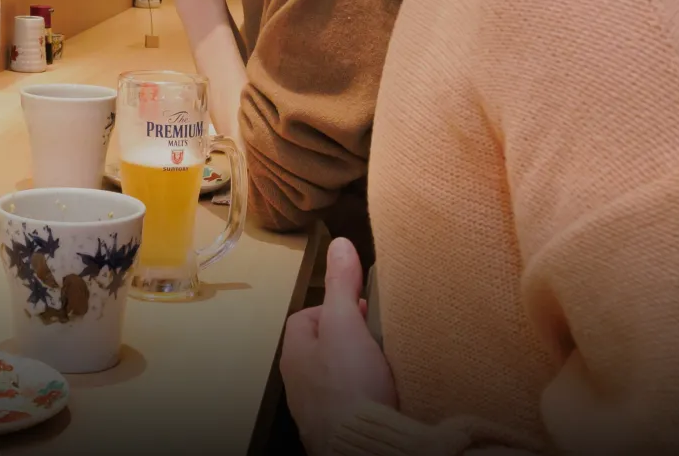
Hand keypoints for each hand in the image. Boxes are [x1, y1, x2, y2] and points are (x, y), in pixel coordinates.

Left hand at [280, 238, 397, 452]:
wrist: (361, 442)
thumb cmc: (348, 382)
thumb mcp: (345, 323)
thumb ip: (342, 284)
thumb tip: (340, 243)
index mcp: (294, 351)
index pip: (308, 317)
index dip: (335, 308)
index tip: (362, 308)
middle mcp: (298, 379)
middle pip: (322, 346)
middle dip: (348, 338)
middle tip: (376, 335)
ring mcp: (315, 405)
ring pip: (335, 375)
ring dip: (356, 367)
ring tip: (383, 363)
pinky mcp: (336, 426)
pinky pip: (349, 400)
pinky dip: (364, 393)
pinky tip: (384, 393)